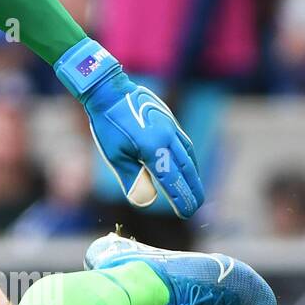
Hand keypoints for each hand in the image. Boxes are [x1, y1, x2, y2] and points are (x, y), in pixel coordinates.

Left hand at [54, 39, 204, 218]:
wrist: (110, 91)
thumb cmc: (108, 125)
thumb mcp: (115, 155)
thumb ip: (133, 178)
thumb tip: (146, 201)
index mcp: (153, 148)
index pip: (171, 180)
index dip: (180, 198)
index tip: (187, 213)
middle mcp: (167, 138)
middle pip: (186, 169)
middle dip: (193, 190)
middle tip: (197, 207)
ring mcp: (171, 127)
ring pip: (188, 156)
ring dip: (194, 175)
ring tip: (195, 190)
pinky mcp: (170, 120)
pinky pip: (184, 144)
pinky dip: (189, 159)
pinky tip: (187, 165)